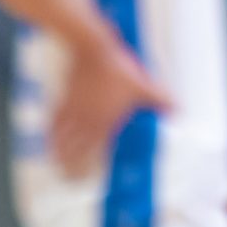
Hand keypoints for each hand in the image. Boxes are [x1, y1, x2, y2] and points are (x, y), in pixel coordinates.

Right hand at [48, 39, 169, 177]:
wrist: (92, 49)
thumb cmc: (117, 68)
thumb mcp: (143, 85)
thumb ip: (159, 99)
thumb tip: (177, 110)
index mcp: (105, 120)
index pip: (96, 150)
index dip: (90, 164)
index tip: (85, 177)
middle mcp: (87, 119)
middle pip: (76, 148)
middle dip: (72, 164)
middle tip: (67, 176)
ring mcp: (74, 109)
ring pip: (64, 137)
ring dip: (59, 152)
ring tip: (56, 163)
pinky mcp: (66, 97)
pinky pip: (55, 120)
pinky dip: (51, 131)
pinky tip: (49, 136)